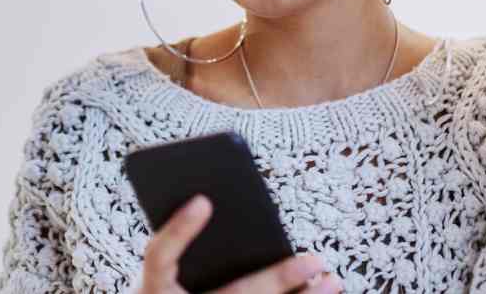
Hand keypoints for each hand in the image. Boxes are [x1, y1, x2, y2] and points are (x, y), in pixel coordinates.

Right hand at [137, 194, 341, 293]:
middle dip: (278, 281)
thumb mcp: (163, 267)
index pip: (159, 255)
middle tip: (314, 260)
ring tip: (332, 280)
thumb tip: (215, 200)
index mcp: (153, 287)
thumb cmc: (164, 287)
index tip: (203, 200)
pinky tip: (321, 291)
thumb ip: (183, 237)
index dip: (179, 229)